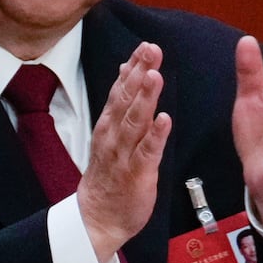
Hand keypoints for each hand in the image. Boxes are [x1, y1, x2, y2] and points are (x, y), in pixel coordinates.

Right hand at [79, 42, 171, 262]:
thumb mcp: (112, 133)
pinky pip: (147, 152)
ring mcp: (124, 154)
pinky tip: (164, 119)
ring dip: (145, 98)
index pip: (121, 90)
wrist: (97, 217)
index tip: (145, 46)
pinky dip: (155, 135)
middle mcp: (114, 135)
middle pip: (127, 99)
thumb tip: (128, 70)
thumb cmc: (110, 174)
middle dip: (139, 73)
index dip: (133, 67)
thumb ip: (121, 102)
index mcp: (110, 124)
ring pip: (135, 122)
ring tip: (155, 76)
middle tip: (152, 50)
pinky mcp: (137, 174)